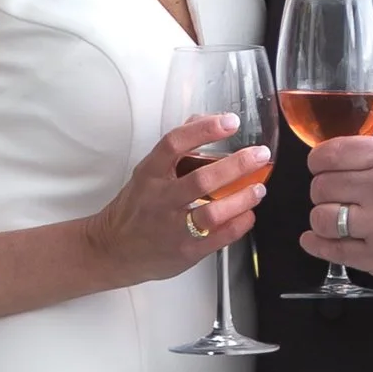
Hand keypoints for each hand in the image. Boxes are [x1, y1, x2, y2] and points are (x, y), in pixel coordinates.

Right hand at [85, 116, 272, 291]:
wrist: (113, 250)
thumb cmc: (136, 208)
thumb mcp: (147, 173)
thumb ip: (176, 147)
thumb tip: (204, 119)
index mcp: (149, 174)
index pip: (174, 144)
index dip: (204, 130)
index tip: (230, 122)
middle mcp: (160, 200)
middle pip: (201, 179)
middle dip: (236, 165)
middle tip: (260, 155)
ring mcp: (172, 228)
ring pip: (212, 213)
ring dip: (241, 199)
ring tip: (258, 188)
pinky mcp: (185, 251)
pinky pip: (218, 238)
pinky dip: (238, 225)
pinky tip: (248, 214)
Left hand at [303, 137, 372, 298]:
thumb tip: (340, 159)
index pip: (334, 152)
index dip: (318, 161)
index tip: (318, 167)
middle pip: (322, 186)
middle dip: (322, 192)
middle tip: (331, 198)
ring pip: (321, 217)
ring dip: (322, 219)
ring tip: (332, 220)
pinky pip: (331, 249)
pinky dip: (316, 244)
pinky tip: (316, 240)